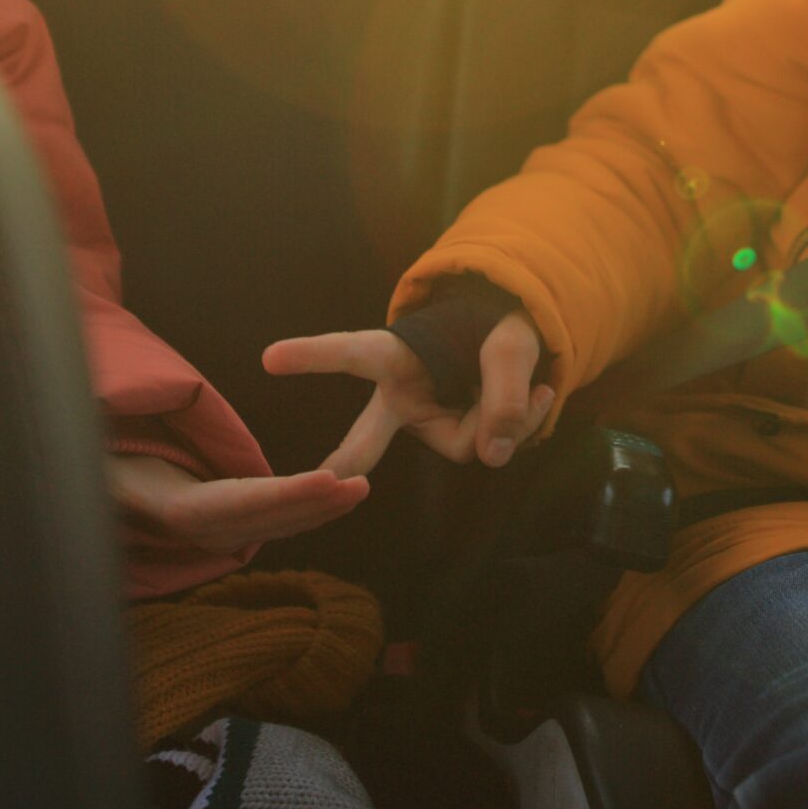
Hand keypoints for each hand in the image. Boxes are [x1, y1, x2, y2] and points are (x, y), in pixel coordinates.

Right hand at [108, 456, 368, 551]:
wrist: (97, 487)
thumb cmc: (102, 466)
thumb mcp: (106, 467)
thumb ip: (116, 468)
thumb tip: (116, 462)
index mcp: (183, 509)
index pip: (246, 501)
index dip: (289, 494)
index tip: (328, 481)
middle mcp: (205, 528)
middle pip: (271, 518)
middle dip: (319, 504)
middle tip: (361, 485)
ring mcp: (217, 532)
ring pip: (277, 523)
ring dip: (320, 509)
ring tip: (359, 489)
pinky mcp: (225, 527)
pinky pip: (271, 521)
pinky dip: (305, 511)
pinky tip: (332, 499)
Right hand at [262, 312, 555, 475]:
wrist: (514, 338)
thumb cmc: (499, 327)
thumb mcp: (512, 342)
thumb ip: (506, 391)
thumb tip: (492, 458)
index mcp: (398, 354)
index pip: (352, 352)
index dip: (312, 355)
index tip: (270, 358)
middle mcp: (402, 394)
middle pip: (368, 435)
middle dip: (348, 459)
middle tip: (319, 481)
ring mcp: (426, 422)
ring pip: (464, 441)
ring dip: (507, 416)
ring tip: (533, 383)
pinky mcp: (451, 438)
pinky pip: (489, 447)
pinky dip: (521, 425)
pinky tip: (537, 398)